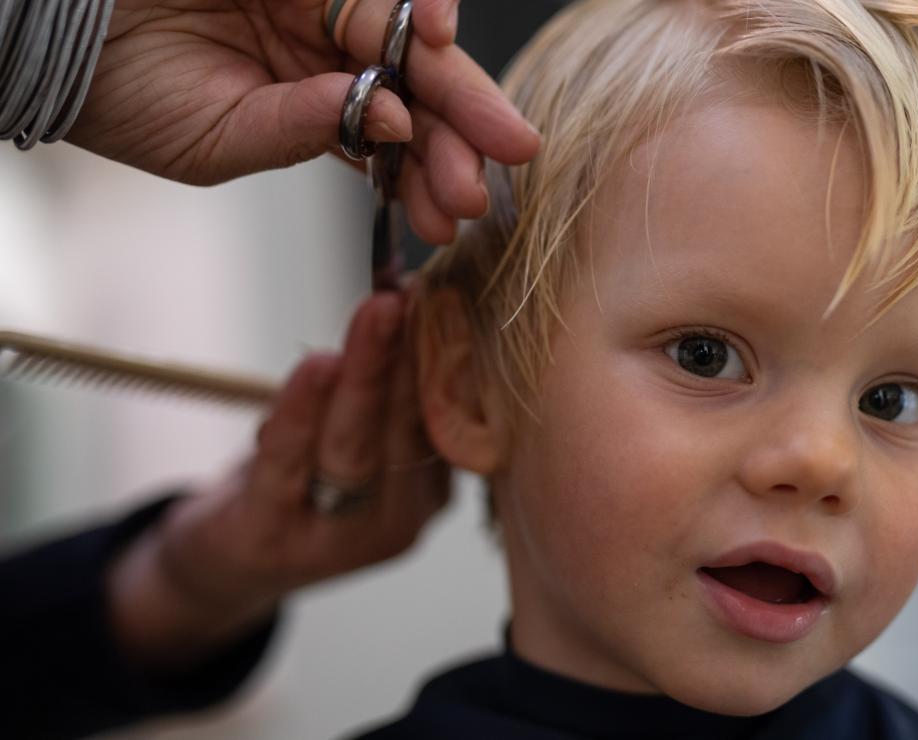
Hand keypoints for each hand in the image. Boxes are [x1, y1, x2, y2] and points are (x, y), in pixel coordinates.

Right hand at [68, 0, 538, 243]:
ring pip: (408, 38)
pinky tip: (436, 31)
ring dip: (454, 81)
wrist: (48, 27)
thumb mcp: (213, 139)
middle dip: (463, 134)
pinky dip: (411, 4)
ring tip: (489, 128)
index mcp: (314, 106)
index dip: (426, 174)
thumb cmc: (119, 93)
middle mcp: (330, 52)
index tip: (452, 217)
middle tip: (498, 170)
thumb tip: (382, 121)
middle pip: (419, 91)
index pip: (392, 143)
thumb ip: (297, 132)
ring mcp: (321, 2)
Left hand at [107, 292, 450, 671]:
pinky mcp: (271, 538)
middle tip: (418, 296)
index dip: (447, 356)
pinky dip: (301, 409)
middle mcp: (398, 522)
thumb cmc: (299, 484)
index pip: (448, 421)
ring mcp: (338, 539)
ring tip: (379, 314)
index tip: (448, 297)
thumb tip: (408, 291)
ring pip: (355, 446)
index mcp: (429, 494)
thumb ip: (387, 387)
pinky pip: (288, 462)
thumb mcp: (355, 439)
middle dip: (413, 354)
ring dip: (368, 373)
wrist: (226, 566)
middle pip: (408, 430)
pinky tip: (317, 365)